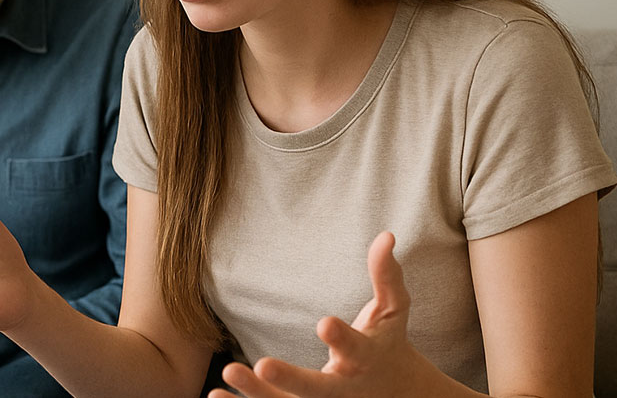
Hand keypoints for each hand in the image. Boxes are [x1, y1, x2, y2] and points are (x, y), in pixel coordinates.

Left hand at [219, 233, 438, 397]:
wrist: (401, 396)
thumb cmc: (388, 344)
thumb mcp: (393, 312)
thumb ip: (387, 277)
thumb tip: (386, 235)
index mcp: (364, 359)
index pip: (355, 348)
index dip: (342, 338)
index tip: (324, 323)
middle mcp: (343, 387)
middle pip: (317, 389)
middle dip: (291, 379)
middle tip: (263, 365)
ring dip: (257, 393)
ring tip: (229, 370)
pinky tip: (215, 395)